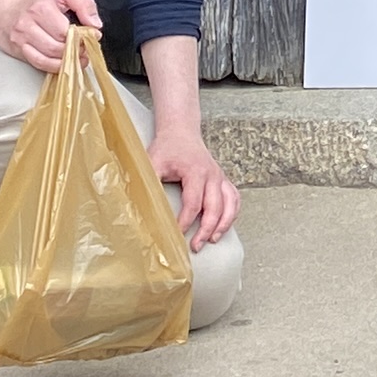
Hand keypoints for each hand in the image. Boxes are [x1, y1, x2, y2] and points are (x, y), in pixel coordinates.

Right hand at [0, 0, 101, 73]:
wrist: (3, 8)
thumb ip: (84, 3)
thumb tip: (95, 24)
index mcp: (41, 7)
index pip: (65, 30)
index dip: (81, 36)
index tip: (91, 36)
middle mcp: (28, 23)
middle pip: (56, 46)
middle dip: (75, 50)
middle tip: (84, 48)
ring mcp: (21, 39)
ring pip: (47, 58)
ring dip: (66, 60)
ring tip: (78, 57)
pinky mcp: (17, 50)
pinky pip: (38, 63)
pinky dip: (53, 66)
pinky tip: (63, 62)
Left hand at [154, 129, 238, 248]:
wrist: (181, 131)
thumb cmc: (167, 147)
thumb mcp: (153, 163)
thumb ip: (149, 184)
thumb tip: (141, 207)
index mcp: (196, 171)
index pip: (193, 203)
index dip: (185, 222)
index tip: (176, 235)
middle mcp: (212, 175)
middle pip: (214, 207)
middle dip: (206, 229)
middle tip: (195, 246)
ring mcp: (220, 177)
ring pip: (230, 204)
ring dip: (223, 224)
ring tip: (213, 240)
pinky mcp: (222, 179)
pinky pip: (234, 198)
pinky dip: (232, 213)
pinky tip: (224, 225)